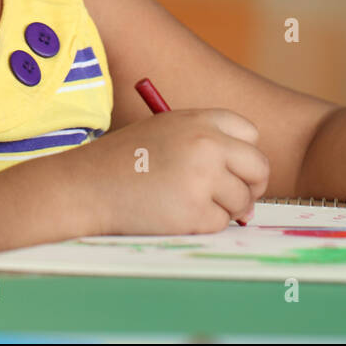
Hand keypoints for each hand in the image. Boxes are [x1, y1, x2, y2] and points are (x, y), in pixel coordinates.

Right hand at [72, 108, 269, 235]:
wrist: (86, 187)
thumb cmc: (123, 161)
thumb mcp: (165, 131)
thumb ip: (205, 142)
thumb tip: (249, 180)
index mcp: (200, 120)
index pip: (250, 134)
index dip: (244, 155)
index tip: (236, 170)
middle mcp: (207, 145)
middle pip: (258, 167)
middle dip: (251, 186)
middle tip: (236, 199)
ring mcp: (203, 179)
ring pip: (242, 200)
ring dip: (224, 209)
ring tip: (188, 204)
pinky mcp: (195, 212)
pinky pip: (220, 223)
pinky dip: (203, 225)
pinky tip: (175, 216)